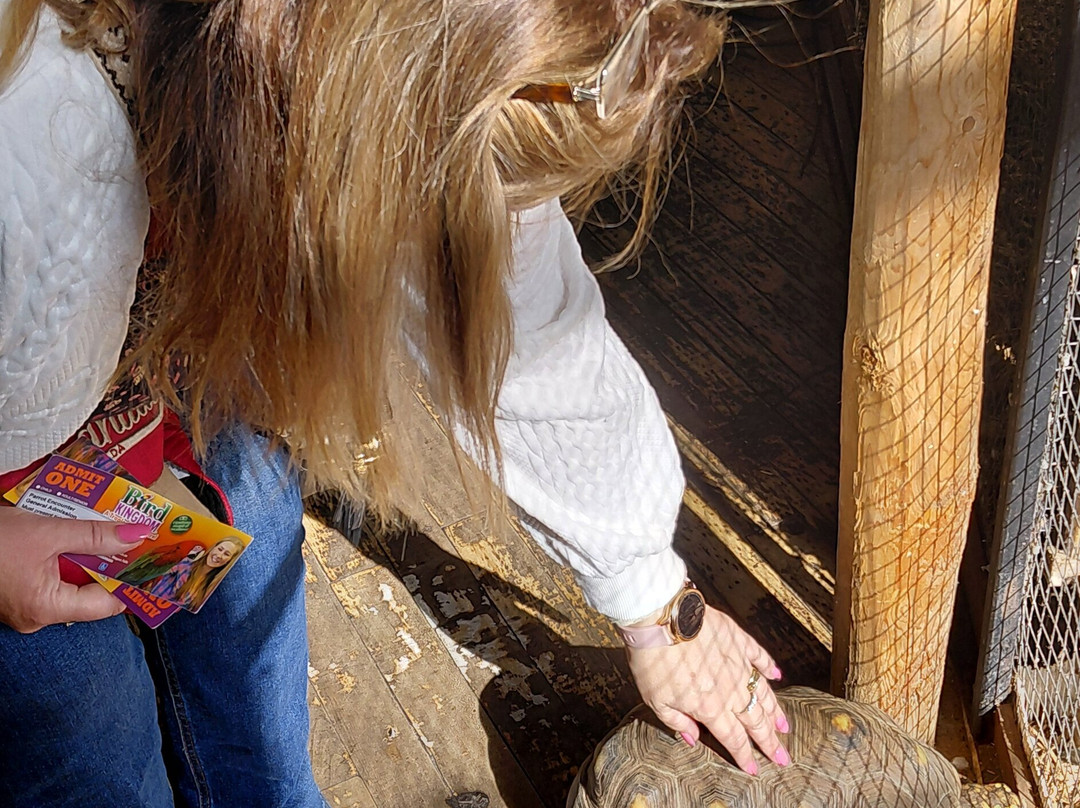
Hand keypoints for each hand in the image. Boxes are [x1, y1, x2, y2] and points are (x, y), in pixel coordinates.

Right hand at [0, 508, 150, 632]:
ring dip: (88, 556)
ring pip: (71, 581)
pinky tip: (76, 534)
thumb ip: (94, 536)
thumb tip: (135, 535)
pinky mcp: (17, 590)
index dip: (131, 582)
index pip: (106, 604)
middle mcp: (37, 614)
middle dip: (111, 563)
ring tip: (108, 530)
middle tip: (134, 538)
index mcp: (47, 609)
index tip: (152, 562)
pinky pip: (53, 576)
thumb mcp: (47, 533)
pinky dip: (66, 557)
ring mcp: (26, 604)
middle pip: (90, 591)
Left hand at [625, 605, 788, 774]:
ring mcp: (738, 663)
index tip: (755, 769)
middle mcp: (731, 689)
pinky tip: (776, 675)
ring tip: (784, 726)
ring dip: (774, 711)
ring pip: (763, 693)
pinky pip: (758, 655)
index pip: (734, 738)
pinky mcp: (737, 639)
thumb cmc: (654, 660)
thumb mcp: (656, 701)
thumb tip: (694, 738)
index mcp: (710, 708)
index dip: (745, 756)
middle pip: (755, 721)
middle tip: (783, 758)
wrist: (661, 619)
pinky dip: (769, 666)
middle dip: (770, 742)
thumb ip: (678, 722)